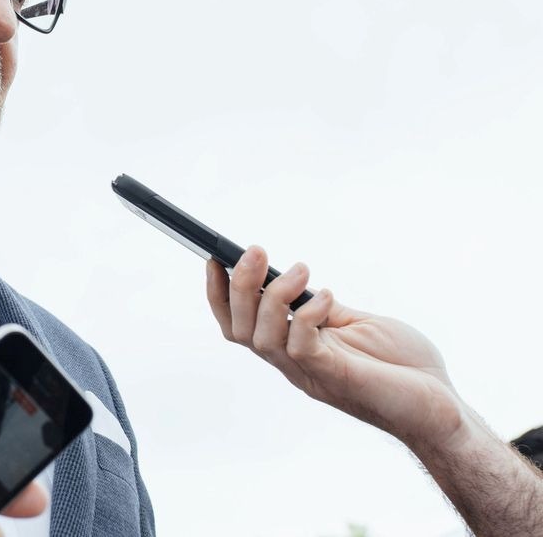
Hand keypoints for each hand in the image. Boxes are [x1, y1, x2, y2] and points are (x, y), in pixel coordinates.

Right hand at [205, 246, 466, 450]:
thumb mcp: (353, 323)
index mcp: (291, 350)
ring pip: (262, 339)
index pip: (239, 325)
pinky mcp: (336, 376)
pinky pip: (302, 346)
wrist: (443, 408)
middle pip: (240, 330)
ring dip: (272, 296)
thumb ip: (320, 308)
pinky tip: (330, 297)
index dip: (219, 295)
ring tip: (300, 269)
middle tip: (255, 250)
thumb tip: (291, 277)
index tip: (215, 258)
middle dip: (237, 287)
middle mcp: (293, 364)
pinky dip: (308, 314)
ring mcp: (312, 373)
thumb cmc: (402, 366)